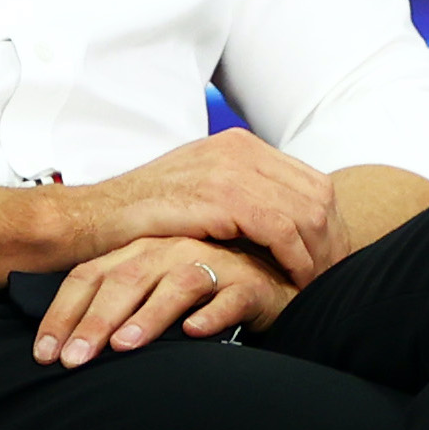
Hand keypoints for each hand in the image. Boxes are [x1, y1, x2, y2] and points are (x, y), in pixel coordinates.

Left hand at [34, 235, 293, 368]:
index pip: (91, 275)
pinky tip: (195, 334)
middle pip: (127, 279)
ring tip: (125, 346)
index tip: (43, 353)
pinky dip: (212, 315)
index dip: (64, 313)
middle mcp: (173, 251)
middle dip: (97, 320)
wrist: (273, 282)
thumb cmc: (205, 292)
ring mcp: (215, 265)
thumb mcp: (153, 293)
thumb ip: (116, 309)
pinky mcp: (252, 285)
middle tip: (74, 359)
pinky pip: (231, 298)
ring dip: (148, 315)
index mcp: (141, 250)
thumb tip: (62, 349)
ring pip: (177, 284)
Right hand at [67, 129, 345, 284]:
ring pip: (306, 212)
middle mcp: (241, 148)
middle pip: (318, 194)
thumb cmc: (144, 216)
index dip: (330, 222)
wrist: (93, 217)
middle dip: (332, 240)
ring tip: (316, 285)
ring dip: (318, 253)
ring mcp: (230, 169)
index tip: (332, 257)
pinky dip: (295, 256)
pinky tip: (295, 279)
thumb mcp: (200, 193)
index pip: (311, 180)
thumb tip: (282, 220)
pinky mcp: (219, 196)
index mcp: (240, 144)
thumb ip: (239, 195)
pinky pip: (279, 228)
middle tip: (334, 276)